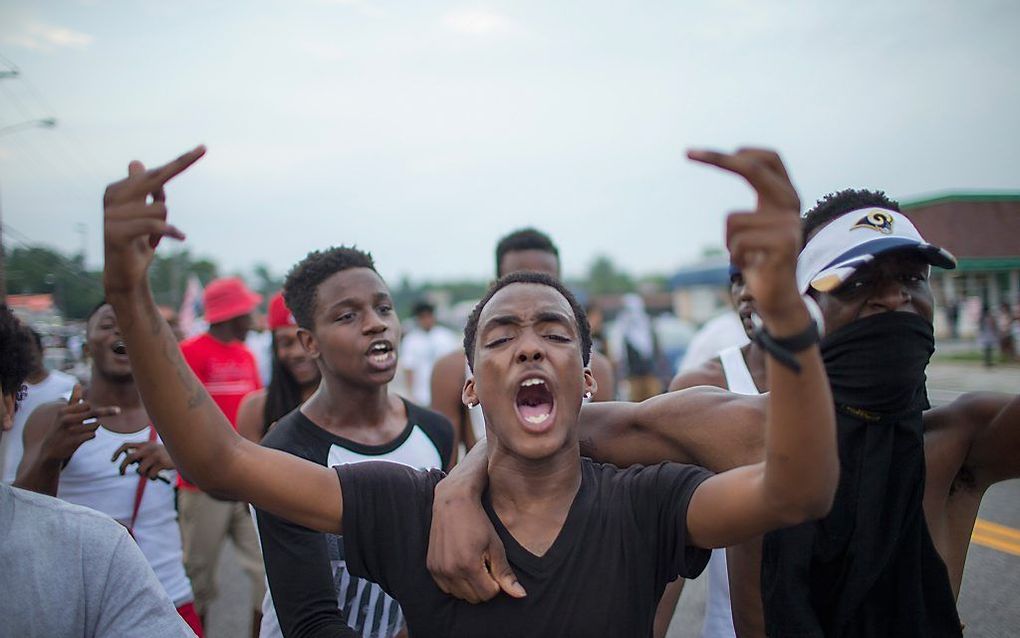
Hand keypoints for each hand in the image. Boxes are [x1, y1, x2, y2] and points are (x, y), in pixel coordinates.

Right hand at [44, 385, 119, 463]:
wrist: (50, 451)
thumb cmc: (60, 429)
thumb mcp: (64, 414)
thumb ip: (73, 400)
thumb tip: (78, 384)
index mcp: (63, 411)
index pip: (88, 405)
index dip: (88, 410)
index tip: (83, 415)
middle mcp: (66, 419)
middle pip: (94, 413)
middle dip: (94, 418)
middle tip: (88, 422)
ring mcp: (71, 431)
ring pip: (96, 425)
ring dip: (92, 429)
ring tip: (80, 432)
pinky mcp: (75, 441)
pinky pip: (93, 435)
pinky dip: (90, 436)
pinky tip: (80, 439)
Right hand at [103, 146, 205, 295]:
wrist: (124, 273)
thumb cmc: (137, 240)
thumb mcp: (143, 213)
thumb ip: (142, 189)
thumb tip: (135, 162)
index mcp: (116, 189)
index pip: (154, 174)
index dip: (180, 162)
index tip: (203, 148)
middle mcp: (112, 197)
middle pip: (155, 178)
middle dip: (180, 164)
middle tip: (204, 148)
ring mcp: (112, 215)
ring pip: (161, 208)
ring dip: (165, 225)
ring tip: (153, 238)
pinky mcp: (116, 233)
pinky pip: (155, 225)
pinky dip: (170, 231)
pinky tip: (179, 237)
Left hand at [112, 440, 173, 480]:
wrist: (184, 455)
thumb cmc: (166, 456)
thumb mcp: (153, 452)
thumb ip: (142, 455)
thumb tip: (129, 463)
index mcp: (145, 444)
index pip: (126, 445)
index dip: (117, 452)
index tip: (112, 460)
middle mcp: (149, 448)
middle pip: (129, 458)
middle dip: (122, 467)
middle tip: (121, 473)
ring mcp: (155, 455)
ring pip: (140, 470)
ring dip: (143, 475)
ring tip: (150, 474)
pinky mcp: (162, 462)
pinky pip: (150, 475)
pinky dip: (152, 478)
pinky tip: (157, 475)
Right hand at [427, 481, 525, 602]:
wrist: (453, 501)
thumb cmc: (478, 521)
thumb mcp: (496, 546)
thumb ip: (506, 574)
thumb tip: (521, 595)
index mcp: (469, 565)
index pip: (489, 594)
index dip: (496, 583)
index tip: (494, 566)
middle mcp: (450, 570)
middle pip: (474, 598)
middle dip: (483, 586)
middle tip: (484, 564)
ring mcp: (438, 569)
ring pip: (460, 595)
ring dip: (469, 585)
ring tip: (472, 563)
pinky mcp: (431, 567)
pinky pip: (446, 588)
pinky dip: (456, 581)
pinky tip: (460, 563)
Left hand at [688, 148, 804, 324]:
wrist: (778, 297)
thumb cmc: (759, 259)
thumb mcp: (756, 224)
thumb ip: (755, 201)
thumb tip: (737, 161)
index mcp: (786, 196)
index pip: (769, 160)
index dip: (744, 151)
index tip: (711, 152)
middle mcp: (792, 204)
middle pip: (753, 169)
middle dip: (719, 159)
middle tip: (687, 152)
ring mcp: (790, 224)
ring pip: (732, 219)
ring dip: (729, 242)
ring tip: (746, 256)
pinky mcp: (784, 244)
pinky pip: (737, 242)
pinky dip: (734, 256)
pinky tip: (750, 265)